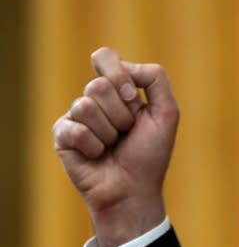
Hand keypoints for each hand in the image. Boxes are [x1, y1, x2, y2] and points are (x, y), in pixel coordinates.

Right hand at [52, 47, 179, 246]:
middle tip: (127, 131)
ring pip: (85, 106)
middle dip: (120, 113)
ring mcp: (76, 116)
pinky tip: (98, 155)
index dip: (118, 75)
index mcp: (118, 89)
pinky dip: (94, 146)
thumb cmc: (150, 153)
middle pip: (97, 84)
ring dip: (109, 131)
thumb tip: (125, 65)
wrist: (134, 189)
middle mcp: (95, 99)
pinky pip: (75, 129)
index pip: (104, 57)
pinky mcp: (62, 135)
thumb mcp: (167, 112)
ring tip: (113, 145)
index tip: (133, 98)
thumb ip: (155, 79)